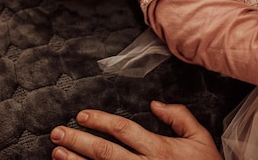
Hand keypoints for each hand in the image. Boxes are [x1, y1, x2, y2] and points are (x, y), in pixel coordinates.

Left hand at [50, 101, 222, 159]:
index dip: (100, 121)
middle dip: (78, 141)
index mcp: (158, 149)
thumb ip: (179, 117)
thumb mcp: (200, 138)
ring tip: (57, 153)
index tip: (82, 115)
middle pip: (105, 152)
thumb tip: (156, 104)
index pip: (123, 130)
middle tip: (57, 133)